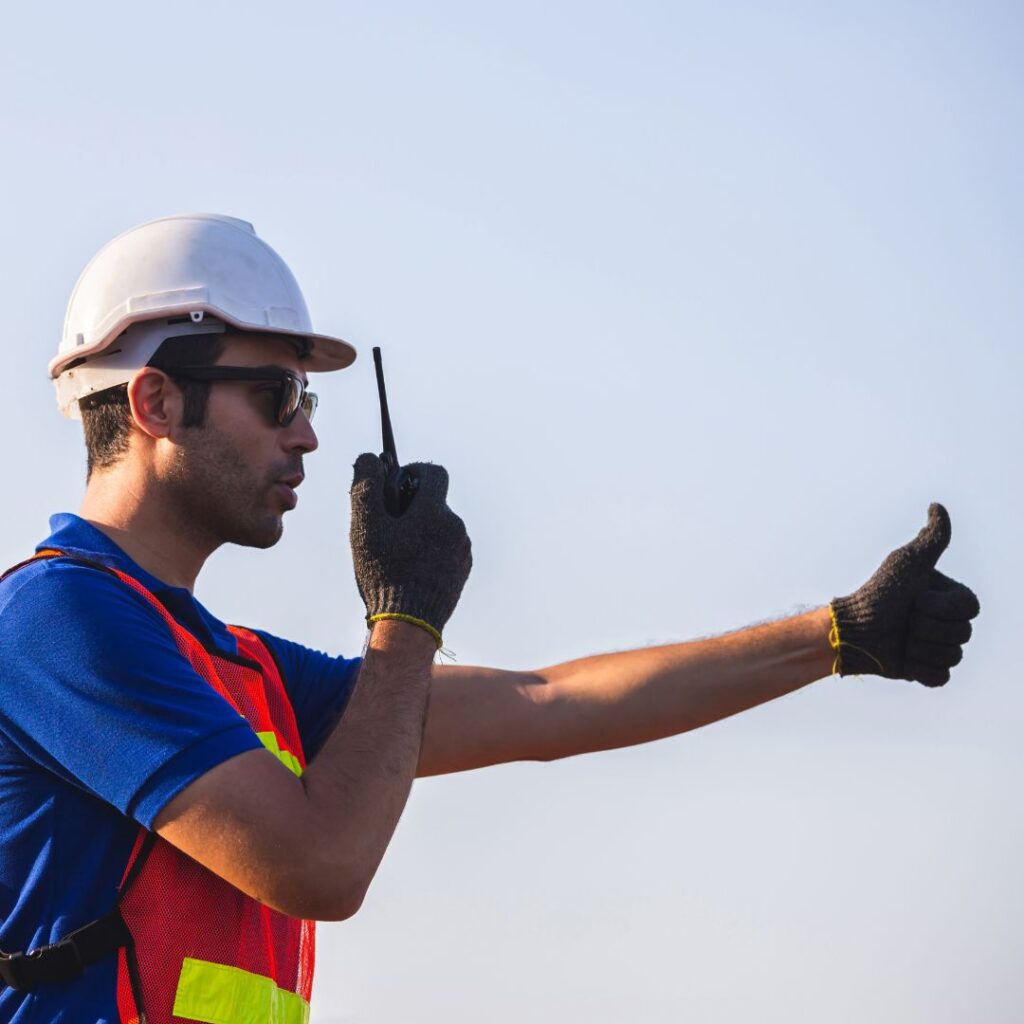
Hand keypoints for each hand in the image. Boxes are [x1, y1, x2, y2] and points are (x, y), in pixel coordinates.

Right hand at [350, 453, 471, 643]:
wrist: (409, 623)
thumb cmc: (384, 573)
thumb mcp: (366, 526)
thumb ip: (366, 486)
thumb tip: (370, 458)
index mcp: (435, 511)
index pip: (433, 472)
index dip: (413, 471)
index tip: (395, 485)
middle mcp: (456, 527)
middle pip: (434, 502)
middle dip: (412, 507)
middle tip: (388, 526)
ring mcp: (462, 551)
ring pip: (440, 527)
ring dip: (421, 531)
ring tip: (396, 554)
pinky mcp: (462, 570)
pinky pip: (446, 549)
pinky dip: (430, 551)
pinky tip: (410, 570)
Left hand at [829, 503, 979, 685]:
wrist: (852, 630)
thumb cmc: (878, 594)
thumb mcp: (906, 563)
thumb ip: (930, 539)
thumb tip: (937, 507)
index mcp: (950, 598)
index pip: (968, 609)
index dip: (939, 606)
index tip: (914, 598)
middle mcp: (949, 623)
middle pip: (961, 633)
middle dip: (925, 626)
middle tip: (903, 619)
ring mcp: (939, 649)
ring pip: (952, 656)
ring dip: (918, 647)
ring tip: (899, 638)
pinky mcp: (928, 673)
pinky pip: (939, 678)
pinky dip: (918, 669)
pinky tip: (901, 657)